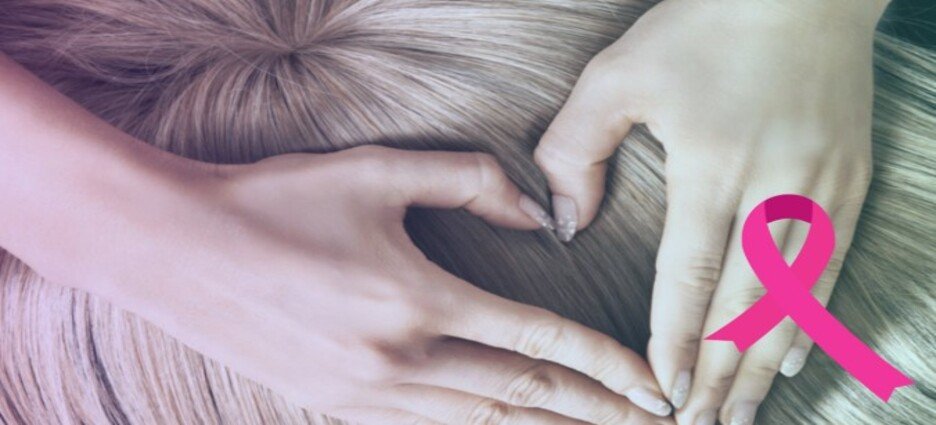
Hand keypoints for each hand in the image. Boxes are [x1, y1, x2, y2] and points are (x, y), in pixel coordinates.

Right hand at [87, 146, 672, 423]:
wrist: (175, 248)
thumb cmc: (276, 200)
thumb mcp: (378, 171)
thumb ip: (471, 181)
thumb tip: (536, 216)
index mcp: (416, 298)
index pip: (536, 340)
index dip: (604, 363)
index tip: (651, 383)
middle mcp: (398, 359)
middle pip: (520, 396)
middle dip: (593, 412)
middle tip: (650, 423)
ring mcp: (363, 394)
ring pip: (478, 424)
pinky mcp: (332, 406)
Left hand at [532, 0, 885, 422]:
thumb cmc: (706, 23)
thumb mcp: (618, 73)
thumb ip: (575, 147)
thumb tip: (561, 220)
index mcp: (713, 167)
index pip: (690, 276)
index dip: (676, 340)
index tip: (663, 389)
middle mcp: (773, 188)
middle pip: (744, 304)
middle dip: (719, 373)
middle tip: (699, 424)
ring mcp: (820, 187)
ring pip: (792, 298)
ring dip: (763, 363)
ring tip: (742, 412)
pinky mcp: (849, 179)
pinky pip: (832, 266)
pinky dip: (812, 320)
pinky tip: (794, 357)